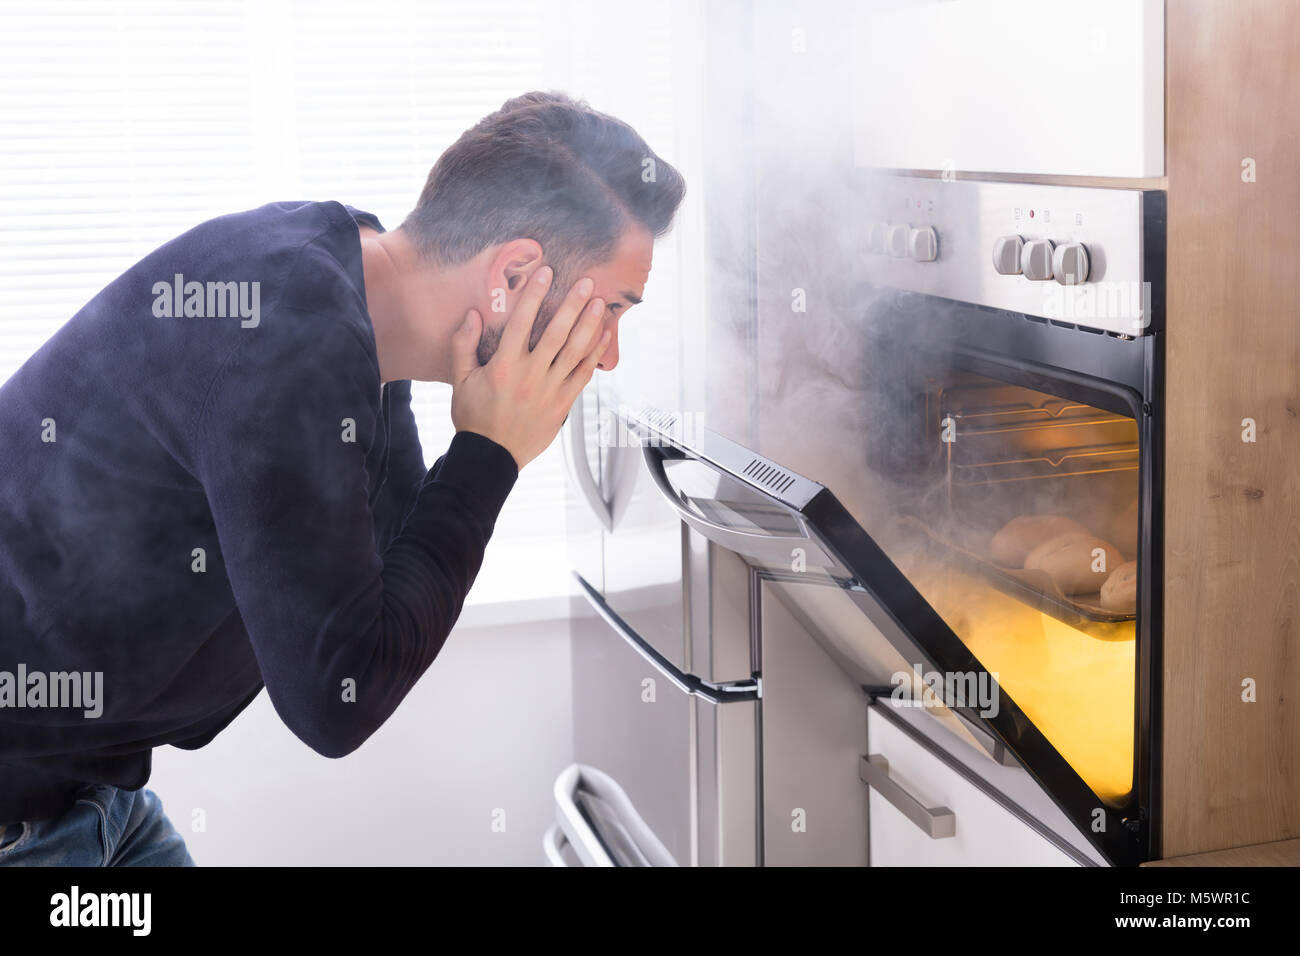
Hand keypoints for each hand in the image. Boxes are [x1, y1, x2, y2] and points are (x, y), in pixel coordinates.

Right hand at [449, 267, 611, 469]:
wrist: (490, 456)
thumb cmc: (474, 418)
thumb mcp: (460, 381)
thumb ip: (463, 345)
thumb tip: (472, 314)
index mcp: (504, 366)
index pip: (522, 322)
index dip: (534, 295)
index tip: (546, 273)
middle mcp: (531, 375)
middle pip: (556, 333)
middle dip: (572, 305)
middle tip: (586, 283)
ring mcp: (550, 390)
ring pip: (575, 352)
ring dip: (589, 325)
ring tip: (599, 304)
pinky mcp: (563, 404)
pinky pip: (584, 375)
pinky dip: (595, 355)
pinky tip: (604, 337)